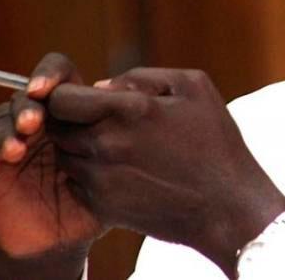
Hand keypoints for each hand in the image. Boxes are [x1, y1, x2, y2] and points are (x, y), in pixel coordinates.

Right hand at [0, 53, 102, 279]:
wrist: (62, 238)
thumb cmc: (95, 199)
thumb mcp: (115, 169)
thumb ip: (120, 140)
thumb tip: (124, 108)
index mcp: (71, 113)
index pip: (58, 74)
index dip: (50, 73)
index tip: (44, 88)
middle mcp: (40, 121)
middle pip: (26, 96)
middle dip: (27, 107)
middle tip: (33, 125)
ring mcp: (12, 139)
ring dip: (5, 129)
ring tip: (15, 151)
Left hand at [46, 67, 284, 276]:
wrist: (227, 205)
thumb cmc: (216, 141)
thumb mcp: (194, 87)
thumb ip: (143, 77)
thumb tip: (101, 86)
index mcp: (129, 110)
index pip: (62, 99)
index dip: (66, 95)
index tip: (83, 99)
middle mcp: (108, 144)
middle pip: (57, 128)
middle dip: (72, 120)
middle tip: (102, 122)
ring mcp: (102, 179)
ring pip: (65, 155)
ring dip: (82, 147)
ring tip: (119, 147)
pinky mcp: (103, 206)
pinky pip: (77, 183)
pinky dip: (92, 175)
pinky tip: (124, 172)